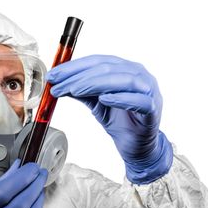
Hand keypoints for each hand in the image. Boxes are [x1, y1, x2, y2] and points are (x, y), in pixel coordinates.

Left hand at [46, 55, 172, 183]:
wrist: (136, 146)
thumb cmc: (120, 121)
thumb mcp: (95, 103)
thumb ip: (81, 91)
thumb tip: (58, 83)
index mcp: (124, 69)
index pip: (97, 61)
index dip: (74, 66)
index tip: (54, 75)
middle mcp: (138, 75)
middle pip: (107, 69)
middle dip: (79, 76)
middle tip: (59, 84)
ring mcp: (149, 90)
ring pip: (123, 80)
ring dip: (96, 84)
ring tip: (75, 90)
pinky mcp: (153, 109)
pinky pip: (139, 100)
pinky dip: (120, 98)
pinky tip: (104, 99)